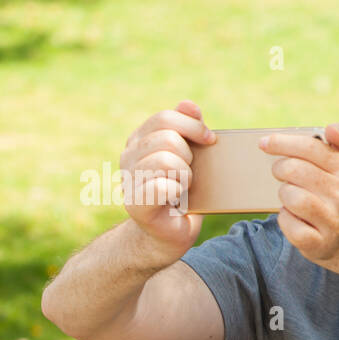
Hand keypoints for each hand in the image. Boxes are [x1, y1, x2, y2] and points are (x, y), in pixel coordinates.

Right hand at [119, 100, 214, 254]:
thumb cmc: (182, 195)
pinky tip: (176, 200)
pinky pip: (162, 186)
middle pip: (167, 138)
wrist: (168, 235)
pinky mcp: (135, 204)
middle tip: (189, 174)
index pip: (164, 118)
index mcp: (139, 140)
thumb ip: (187, 130)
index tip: (210, 140)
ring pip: (166, 160)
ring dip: (185, 176)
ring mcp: (128, 179)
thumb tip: (189, 104)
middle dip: (189, 156)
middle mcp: (128, 156)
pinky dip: (177, 191)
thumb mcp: (189, 157)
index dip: (192, 126)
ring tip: (183, 188)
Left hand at [263, 123, 338, 264]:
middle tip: (281, 173)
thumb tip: (333, 127)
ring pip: (291, 197)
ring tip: (291, 197)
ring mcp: (333, 221)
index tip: (265, 143)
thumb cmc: (335, 190)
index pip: (312, 147)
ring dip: (284, 195)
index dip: (283, 142)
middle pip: (295, 170)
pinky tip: (293, 217)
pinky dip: (284, 219)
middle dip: (280, 169)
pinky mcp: (319, 242)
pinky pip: (288, 224)